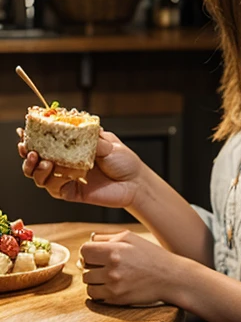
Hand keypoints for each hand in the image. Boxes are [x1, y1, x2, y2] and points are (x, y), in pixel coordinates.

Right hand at [18, 129, 143, 208]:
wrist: (135, 183)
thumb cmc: (124, 161)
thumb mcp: (109, 144)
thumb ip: (92, 140)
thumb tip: (77, 131)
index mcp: (73, 146)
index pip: (48, 140)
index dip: (34, 136)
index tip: (24, 130)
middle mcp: (66, 161)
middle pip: (37, 158)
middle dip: (27, 152)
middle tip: (27, 148)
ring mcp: (66, 177)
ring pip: (40, 174)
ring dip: (35, 167)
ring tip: (41, 161)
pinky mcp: (70, 192)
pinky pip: (52, 188)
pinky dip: (48, 180)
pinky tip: (51, 171)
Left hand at [80, 230, 176, 305]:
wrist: (170, 277)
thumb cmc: (151, 255)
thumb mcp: (130, 238)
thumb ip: (107, 237)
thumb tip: (89, 240)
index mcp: (114, 250)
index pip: (84, 250)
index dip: (88, 252)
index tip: (95, 254)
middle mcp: (112, 268)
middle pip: (84, 267)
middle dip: (91, 266)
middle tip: (104, 265)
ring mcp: (114, 285)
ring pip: (87, 282)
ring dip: (94, 279)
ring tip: (107, 275)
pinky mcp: (116, 299)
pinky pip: (94, 296)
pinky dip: (98, 291)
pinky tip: (110, 285)